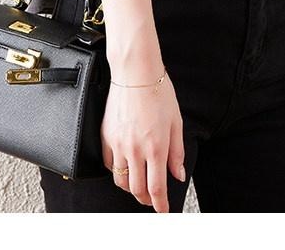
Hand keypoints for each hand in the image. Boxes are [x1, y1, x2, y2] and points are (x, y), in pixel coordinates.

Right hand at [100, 63, 185, 212]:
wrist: (135, 72)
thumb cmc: (159, 92)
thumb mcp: (176, 122)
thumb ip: (177, 152)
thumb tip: (178, 174)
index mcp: (156, 147)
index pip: (157, 188)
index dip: (160, 204)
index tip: (163, 211)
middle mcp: (136, 149)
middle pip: (137, 189)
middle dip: (146, 200)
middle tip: (153, 201)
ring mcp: (118, 144)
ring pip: (121, 180)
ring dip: (131, 188)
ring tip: (139, 185)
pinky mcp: (106, 136)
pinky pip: (109, 164)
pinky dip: (117, 171)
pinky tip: (126, 166)